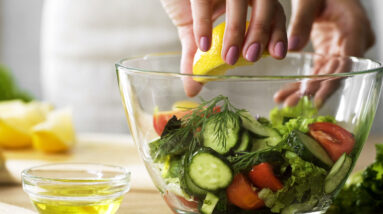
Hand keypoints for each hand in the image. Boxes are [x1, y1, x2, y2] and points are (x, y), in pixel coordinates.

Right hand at [160, 0, 287, 96]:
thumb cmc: (183, 4)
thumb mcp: (193, 33)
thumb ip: (196, 60)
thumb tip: (192, 91)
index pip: (274, 12)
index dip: (277, 33)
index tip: (277, 54)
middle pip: (264, 5)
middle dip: (261, 33)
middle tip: (251, 57)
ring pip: (238, 1)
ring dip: (236, 32)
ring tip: (229, 58)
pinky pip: (203, 3)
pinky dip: (205, 25)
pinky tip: (204, 46)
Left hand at [274, 0, 373, 106]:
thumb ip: (302, 20)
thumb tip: (292, 47)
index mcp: (354, 28)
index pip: (346, 61)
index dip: (331, 81)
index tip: (315, 97)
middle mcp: (352, 42)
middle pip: (335, 72)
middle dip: (313, 90)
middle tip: (292, 104)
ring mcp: (342, 48)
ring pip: (325, 74)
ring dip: (305, 89)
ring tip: (285, 102)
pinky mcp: (331, 51)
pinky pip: (319, 69)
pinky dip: (304, 80)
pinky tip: (288, 92)